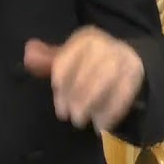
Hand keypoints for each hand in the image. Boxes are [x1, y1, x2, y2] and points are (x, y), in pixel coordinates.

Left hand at [23, 27, 144, 132]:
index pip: (68, 57)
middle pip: (87, 69)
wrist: (130, 61)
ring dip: (91, 103)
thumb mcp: (69, 58)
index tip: (57, 100)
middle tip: (66, 115)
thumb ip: (46, 60)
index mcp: (86, 38)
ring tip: (80, 121)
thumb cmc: (90, 62)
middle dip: (75, 95)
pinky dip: (111, 111)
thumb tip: (28, 54)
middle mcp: (105, 44)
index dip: (61, 80)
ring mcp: (123, 59)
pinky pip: (124, 93)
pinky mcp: (135, 75)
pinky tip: (101, 125)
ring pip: (106, 80)